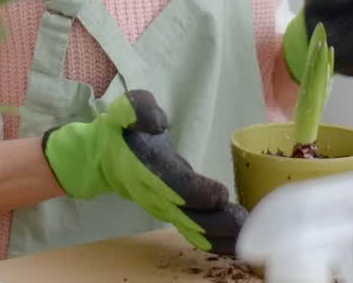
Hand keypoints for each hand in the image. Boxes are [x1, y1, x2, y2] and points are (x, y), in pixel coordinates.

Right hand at [42, 90, 246, 253]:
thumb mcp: (122, 110)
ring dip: (220, 235)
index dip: (195, 191)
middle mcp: (155, 193)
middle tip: (242, 221)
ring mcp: (164, 208)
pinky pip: (194, 233)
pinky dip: (215, 242)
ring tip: (247, 233)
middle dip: (214, 221)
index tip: (220, 195)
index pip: (171, 182)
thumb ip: (139, 109)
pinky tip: (238, 244)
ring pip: (192, 228)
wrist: (104, 160)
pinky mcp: (174, 213)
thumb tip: (158, 122)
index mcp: (145, 167)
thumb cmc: (120, 131)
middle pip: (186, 214)